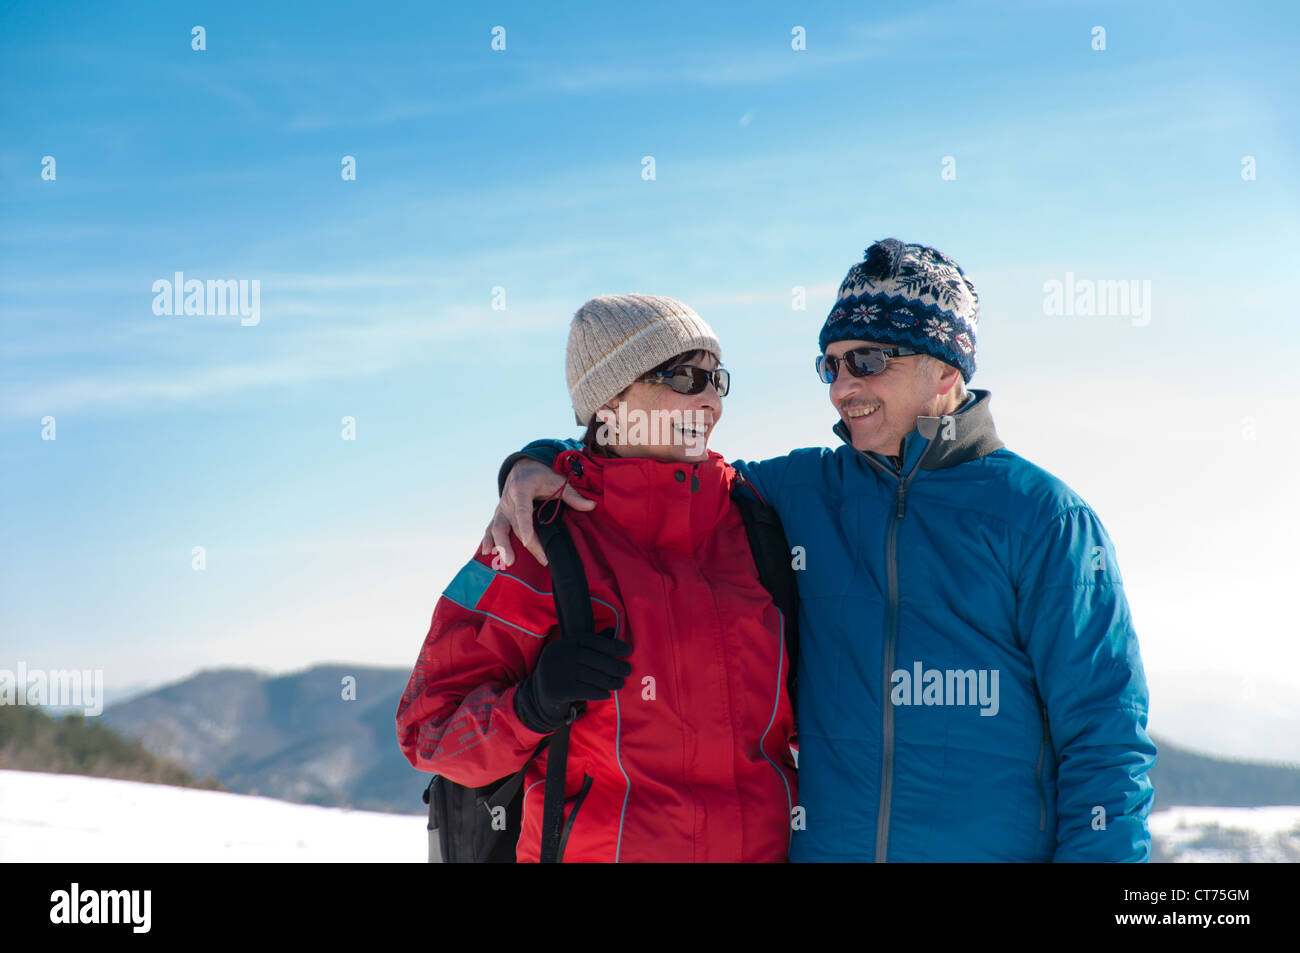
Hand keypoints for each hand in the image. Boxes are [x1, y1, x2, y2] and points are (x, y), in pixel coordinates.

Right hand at [480, 458, 594, 566]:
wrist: (522, 466)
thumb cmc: (541, 474)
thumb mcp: (557, 480)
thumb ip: (572, 495)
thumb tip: (591, 506)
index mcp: (521, 489)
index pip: (522, 511)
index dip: (524, 526)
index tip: (527, 541)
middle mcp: (508, 500)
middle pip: (512, 525)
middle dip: (518, 544)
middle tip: (525, 561)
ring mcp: (501, 508)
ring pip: (496, 528)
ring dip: (500, 545)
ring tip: (508, 562)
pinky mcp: (498, 515)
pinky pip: (490, 528)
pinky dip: (487, 540)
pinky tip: (486, 553)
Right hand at [514, 628, 632, 732]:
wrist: (539, 695)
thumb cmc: (563, 672)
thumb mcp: (574, 655)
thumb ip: (592, 645)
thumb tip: (613, 631)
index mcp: (565, 642)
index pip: (592, 640)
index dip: (611, 644)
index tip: (627, 650)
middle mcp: (559, 654)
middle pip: (593, 658)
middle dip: (614, 665)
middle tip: (627, 670)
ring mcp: (558, 671)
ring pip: (591, 676)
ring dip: (610, 681)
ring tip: (620, 683)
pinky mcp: (558, 689)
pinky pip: (585, 690)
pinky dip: (599, 692)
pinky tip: (606, 694)